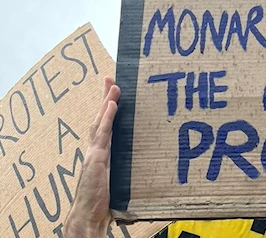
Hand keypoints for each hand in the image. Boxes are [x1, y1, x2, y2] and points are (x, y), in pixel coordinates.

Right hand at [64, 77, 119, 237]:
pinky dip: (107, 117)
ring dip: (107, 102)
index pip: (105, 126)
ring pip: (100, 121)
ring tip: (113, 85)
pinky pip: (103, 133)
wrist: (87, 217)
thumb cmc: (103, 203)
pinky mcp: (96, 158)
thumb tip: (147, 163)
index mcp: (101, 154)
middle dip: (105, 98)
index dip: (108, 109)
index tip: (114, 93)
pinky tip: (112, 103)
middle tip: (111, 78)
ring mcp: (94, 153)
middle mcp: (95, 150)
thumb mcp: (118, 180)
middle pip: (100, 118)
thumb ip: (126, 168)